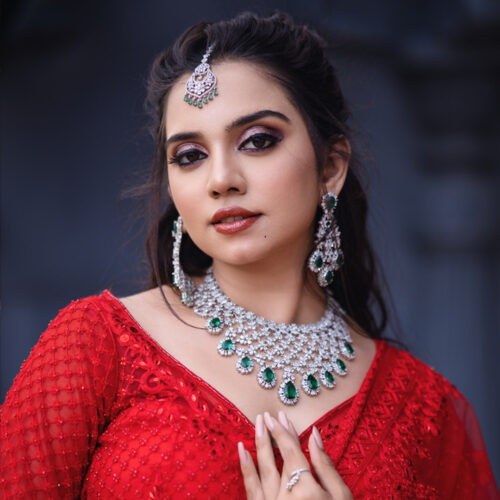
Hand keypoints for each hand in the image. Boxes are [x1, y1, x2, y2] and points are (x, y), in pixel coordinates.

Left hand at [238, 411, 352, 498]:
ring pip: (260, 469)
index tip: (278, 416)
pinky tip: (241, 451)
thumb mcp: (341, 497)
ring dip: (257, 445)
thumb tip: (315, 436)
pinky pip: (250, 488)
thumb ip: (326, 466)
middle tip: (265, 416)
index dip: (285, 433)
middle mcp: (285, 496)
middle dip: (271, 434)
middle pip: (276, 458)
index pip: (292, 452)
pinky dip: (245, 468)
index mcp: (306, 490)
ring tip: (254, 425)